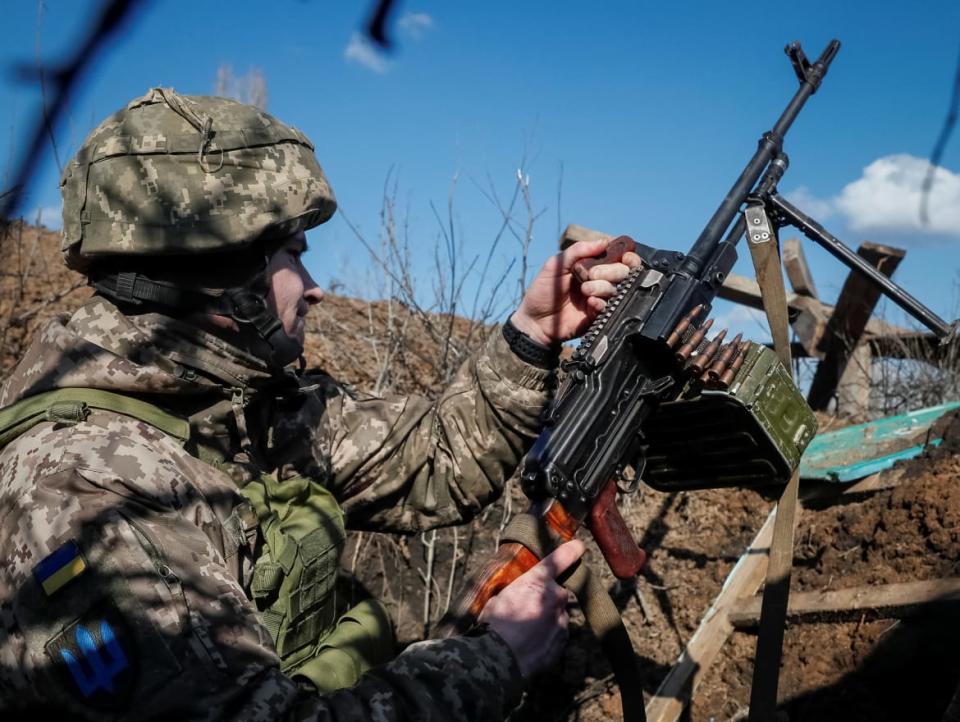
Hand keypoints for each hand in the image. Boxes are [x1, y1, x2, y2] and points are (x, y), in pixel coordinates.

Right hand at [478, 539, 585, 678]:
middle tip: (525, 610)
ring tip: (524, 632)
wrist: (500, 660)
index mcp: (537, 581)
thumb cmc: (493, 625)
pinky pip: (557, 634)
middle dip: (546, 599)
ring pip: (557, 615)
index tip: (579, 546)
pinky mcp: (562, 641)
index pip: (559, 559)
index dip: (571, 551)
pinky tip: (530, 644)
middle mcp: (555, 597)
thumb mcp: (499, 597)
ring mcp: (561, 620)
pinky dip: (547, 636)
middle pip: (557, 593)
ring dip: (546, 619)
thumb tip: (519, 595)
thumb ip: (517, 591)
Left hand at [510, 237, 642, 345]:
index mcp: (591, 266)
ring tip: (585, 290)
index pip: (618, 258)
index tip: (624, 257)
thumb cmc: (543, 291)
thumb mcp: (556, 265)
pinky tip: (590, 303)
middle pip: (623, 272)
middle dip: (612, 271)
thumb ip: (578, 250)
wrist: (535, 321)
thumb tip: (604, 241)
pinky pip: (609, 307)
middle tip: (592, 275)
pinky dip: (601, 302)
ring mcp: (599, 298)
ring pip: (617, 289)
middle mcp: (599, 281)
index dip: (626, 256)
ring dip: (603, 287)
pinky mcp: (597, 316)